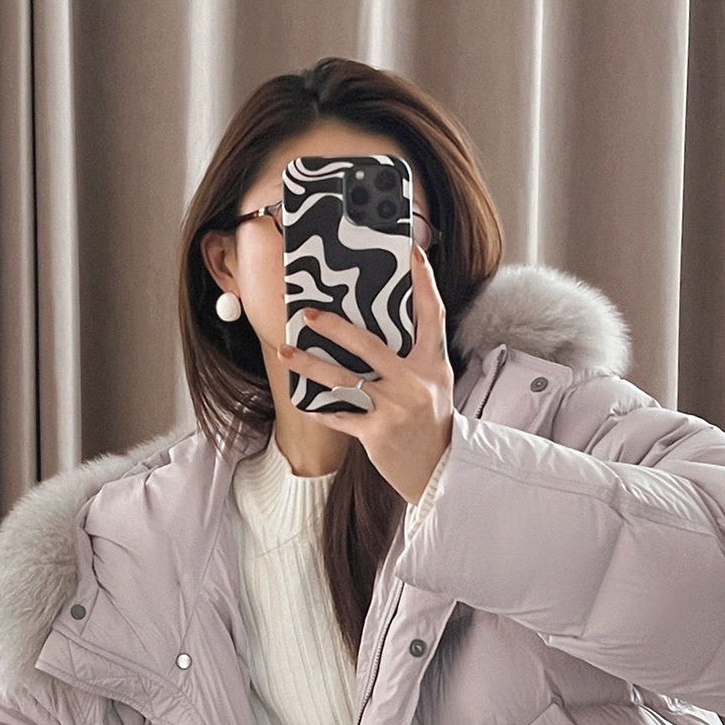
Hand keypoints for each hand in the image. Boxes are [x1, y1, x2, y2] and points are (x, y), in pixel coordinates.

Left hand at [275, 242, 453, 503]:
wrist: (439, 470)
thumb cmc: (433, 422)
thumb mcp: (434, 383)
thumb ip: (411, 357)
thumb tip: (371, 327)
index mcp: (433, 364)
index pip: (432, 315)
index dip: (425, 283)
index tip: (413, 253)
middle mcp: (415, 382)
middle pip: (370, 345)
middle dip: (335, 328)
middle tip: (308, 313)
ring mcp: (395, 408)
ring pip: (344, 380)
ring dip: (310, 365)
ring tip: (285, 352)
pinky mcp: (377, 434)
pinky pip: (339, 416)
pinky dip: (318, 410)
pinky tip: (301, 401)